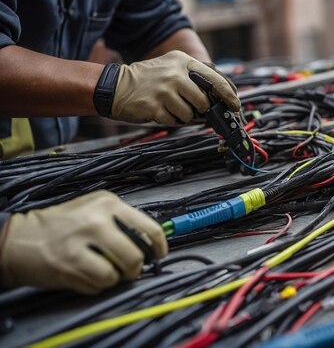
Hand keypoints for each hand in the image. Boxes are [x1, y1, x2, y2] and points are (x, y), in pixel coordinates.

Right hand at [0, 191, 167, 293]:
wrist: (19, 239)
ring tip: (108, 272)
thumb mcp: (92, 208)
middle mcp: (97, 220)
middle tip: (131, 269)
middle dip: (137, 267)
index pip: (149, 227)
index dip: (160, 245)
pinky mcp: (71, 264)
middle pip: (136, 254)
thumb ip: (120, 219)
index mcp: (107, 203)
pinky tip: (89, 276)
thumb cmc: (60, 224)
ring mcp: (83, 242)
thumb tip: (149, 239)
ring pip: (120, 272)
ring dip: (117, 278)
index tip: (160, 253)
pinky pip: (101, 283)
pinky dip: (100, 285)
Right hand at [111, 50, 239, 124]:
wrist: (116, 86)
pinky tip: (160, 110)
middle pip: (204, 100)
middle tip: (191, 107)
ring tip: (170, 106)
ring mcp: (164, 90)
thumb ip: (196, 78)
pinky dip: (171, 119)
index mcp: (183, 62)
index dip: (229, 95)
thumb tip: (222, 96)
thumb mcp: (173, 67)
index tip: (235, 105)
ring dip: (184, 115)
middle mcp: (175, 74)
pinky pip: (174, 121)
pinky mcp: (154, 106)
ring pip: (190, 114)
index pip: (215, 80)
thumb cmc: (149, 79)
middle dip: (201, 109)